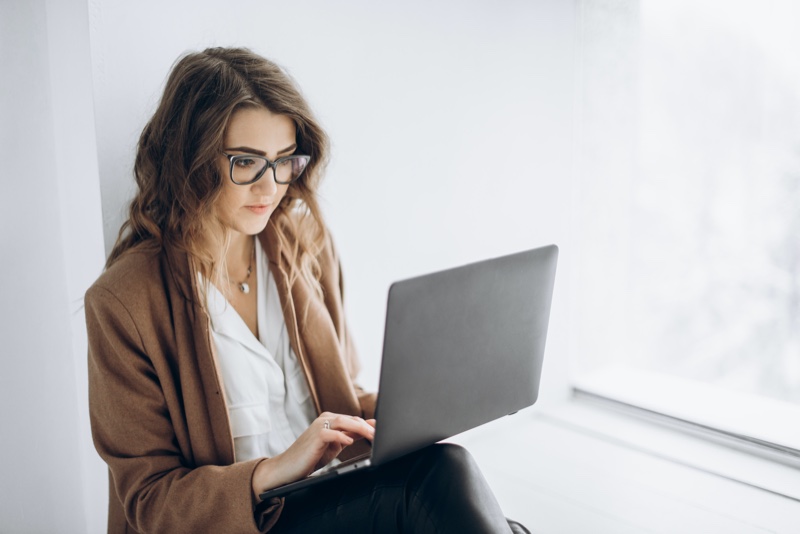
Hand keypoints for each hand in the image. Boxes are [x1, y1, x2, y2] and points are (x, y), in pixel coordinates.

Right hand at [252, 412, 375, 498]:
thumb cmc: (310, 457)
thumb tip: (369, 431)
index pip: (354, 420)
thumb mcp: (334, 446)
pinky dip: (342, 436)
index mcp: (331, 420)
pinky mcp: (314, 436)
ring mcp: (319, 426)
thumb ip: (350, 436)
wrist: (287, 467)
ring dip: (360, 428)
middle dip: (368, 427)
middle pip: (351, 419)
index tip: (384, 431)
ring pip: (344, 421)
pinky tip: (350, 441)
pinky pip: (331, 433)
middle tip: (381, 435)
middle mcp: (325, 419)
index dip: (370, 425)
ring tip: (372, 436)